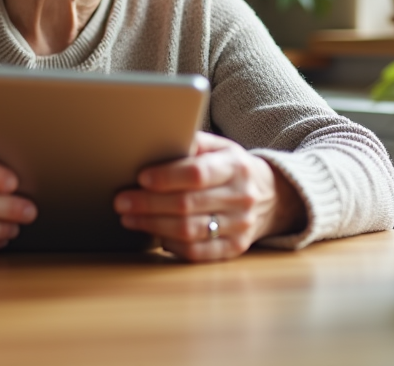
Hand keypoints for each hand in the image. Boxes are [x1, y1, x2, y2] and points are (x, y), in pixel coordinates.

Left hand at [114, 131, 305, 261]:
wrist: (273, 195)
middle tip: (121, 201)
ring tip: (129, 218)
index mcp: (235, 167)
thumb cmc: (232, 167)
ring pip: (190, 231)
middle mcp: (240, 197)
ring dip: (153, 225)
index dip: (167, 177)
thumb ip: (193, 143)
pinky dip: (172, 245)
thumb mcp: (220, 147)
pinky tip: (154, 236)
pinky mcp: (235, 248)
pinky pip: (198, 252)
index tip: (141, 177)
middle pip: (188, 204)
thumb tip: (156, 141)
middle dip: (149, 203)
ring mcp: (240, 226)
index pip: (198, 173)